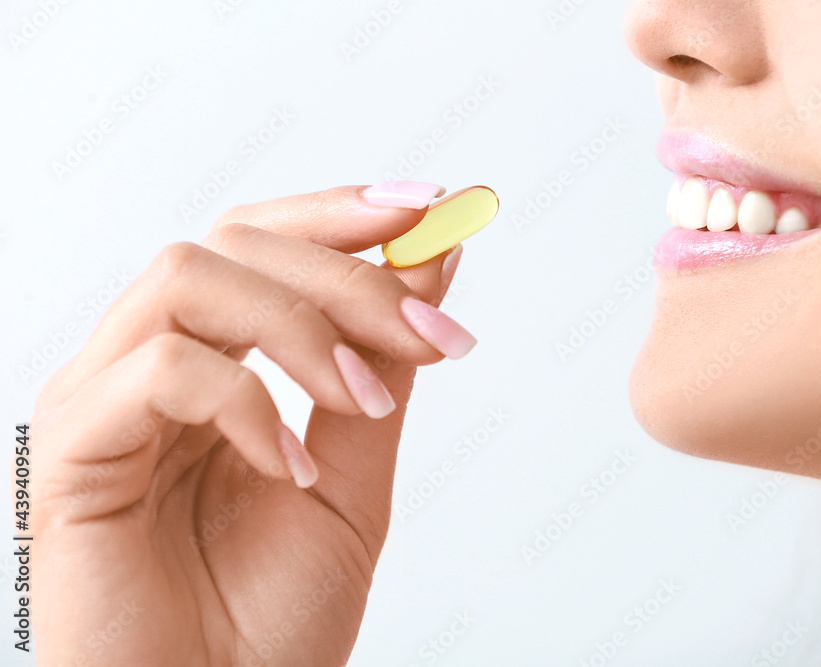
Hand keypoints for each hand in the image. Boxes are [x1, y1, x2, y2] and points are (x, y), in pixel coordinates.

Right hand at [28, 184, 472, 666]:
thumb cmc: (273, 616)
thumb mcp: (358, 470)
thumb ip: (385, 363)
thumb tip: (433, 257)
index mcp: (211, 364)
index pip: (261, 242)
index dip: (340, 211)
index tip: (429, 206)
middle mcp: (147, 365)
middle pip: (235, 242)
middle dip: (348, 274)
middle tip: (428, 334)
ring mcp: (102, 401)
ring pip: (190, 277)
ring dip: (301, 325)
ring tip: (364, 402)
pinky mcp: (71, 452)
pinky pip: (160, 370)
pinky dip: (248, 403)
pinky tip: (294, 464)